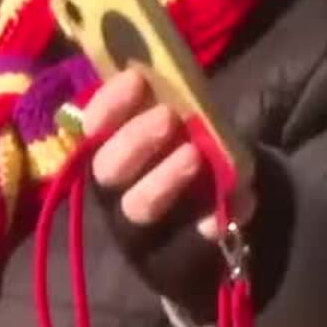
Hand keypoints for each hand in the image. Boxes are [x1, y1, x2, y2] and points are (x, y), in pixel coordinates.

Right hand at [79, 69, 287, 320]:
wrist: (213, 231)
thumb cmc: (187, 160)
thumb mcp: (176, 129)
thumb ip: (167, 102)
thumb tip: (162, 60)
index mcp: (108, 157)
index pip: (90, 130)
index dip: (107, 105)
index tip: (136, 78)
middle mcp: (114, 197)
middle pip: (107, 172)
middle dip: (134, 141)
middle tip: (167, 117)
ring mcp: (141, 236)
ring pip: (139, 209)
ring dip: (164, 179)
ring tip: (195, 155)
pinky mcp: (173, 265)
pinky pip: (189, 245)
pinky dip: (212, 220)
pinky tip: (235, 203)